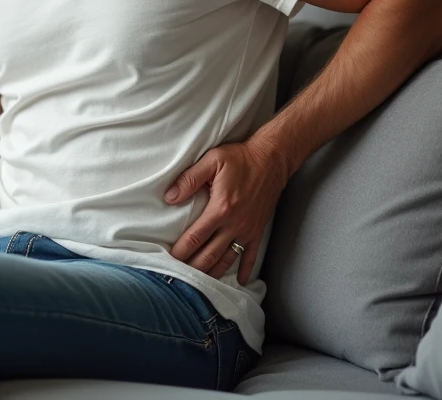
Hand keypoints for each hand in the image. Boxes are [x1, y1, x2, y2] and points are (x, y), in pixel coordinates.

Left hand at [163, 141, 287, 284]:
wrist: (272, 159)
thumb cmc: (240, 159)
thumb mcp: (211, 161)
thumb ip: (189, 179)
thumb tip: (169, 197)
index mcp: (220, 209)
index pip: (195, 237)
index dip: (181, 251)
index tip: (169, 260)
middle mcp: (234, 224)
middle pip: (209, 254)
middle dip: (193, 267)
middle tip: (179, 277)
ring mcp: (247, 230)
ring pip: (227, 259)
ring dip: (213, 272)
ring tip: (200, 283)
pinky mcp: (258, 230)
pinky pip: (251, 256)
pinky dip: (244, 270)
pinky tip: (239, 281)